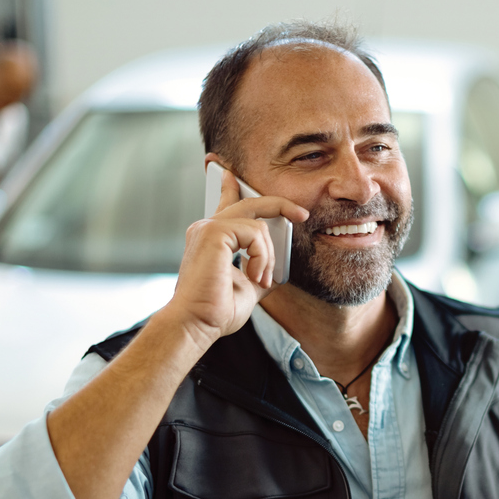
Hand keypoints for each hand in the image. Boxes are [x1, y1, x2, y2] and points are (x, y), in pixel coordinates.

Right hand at [161, 166, 308, 347]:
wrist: (196, 324)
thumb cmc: (215, 311)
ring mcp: (208, 228)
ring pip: (259, 224)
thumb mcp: (246, 287)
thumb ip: (257, 270)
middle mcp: (206, 228)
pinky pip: (255, 232)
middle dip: (279, 204)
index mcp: (212, 239)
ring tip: (261, 279)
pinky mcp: (214, 232)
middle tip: (301, 213)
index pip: (225, 204)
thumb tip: (274, 270)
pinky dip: (263, 256)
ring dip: (268, 255)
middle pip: (249, 202)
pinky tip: (255, 276)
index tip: (229, 173)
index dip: (228, 186)